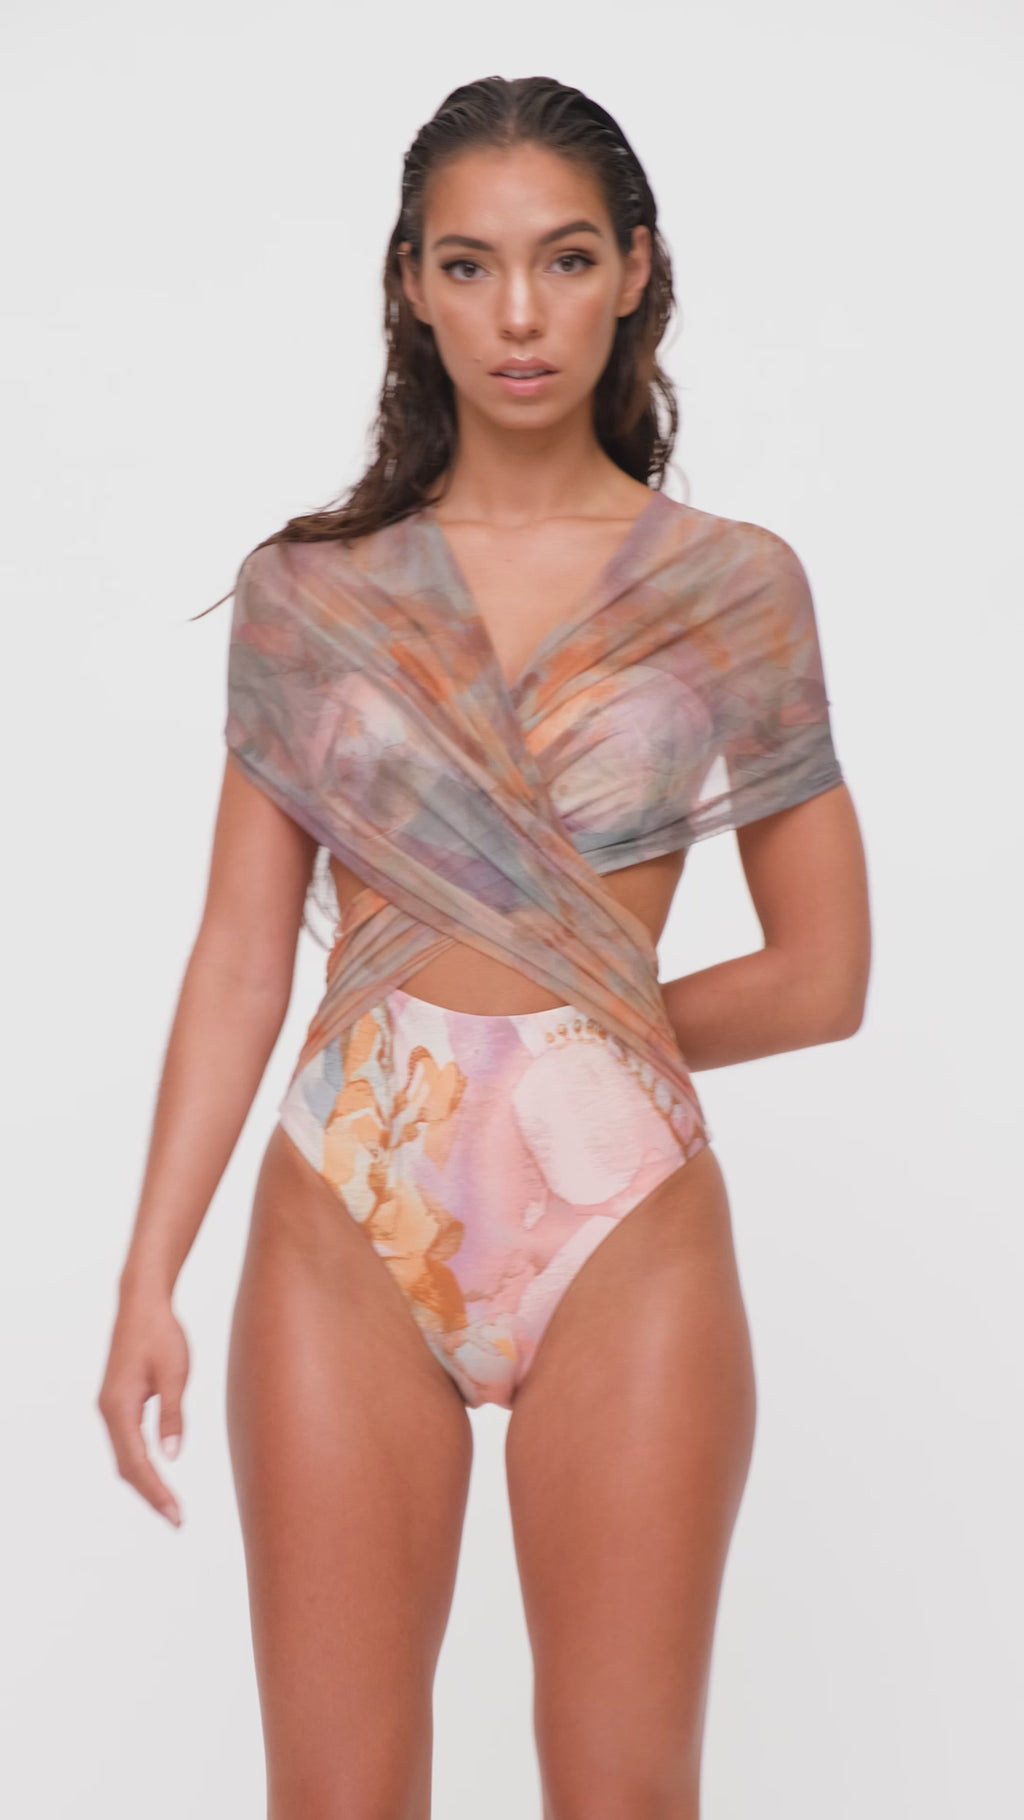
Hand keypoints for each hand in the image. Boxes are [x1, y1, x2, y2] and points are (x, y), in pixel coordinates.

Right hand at [96, 1283, 189, 1527]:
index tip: (176, 1515)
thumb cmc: (161, 1334)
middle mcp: (108, 1411)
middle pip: (126, 1467)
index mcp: (119, 1407)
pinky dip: (140, 1464)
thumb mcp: (175, 1373)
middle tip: (177, 1520)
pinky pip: (126, 1443)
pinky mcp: (118, 1402)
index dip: (157, 1492)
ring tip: (169, 1506)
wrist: (142, 1304)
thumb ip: (172, 1415)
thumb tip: (171, 1457)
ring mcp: (110, 1407)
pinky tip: (157, 1475)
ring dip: (145, 1482)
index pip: (137, 1463)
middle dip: (150, 1495)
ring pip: (124, 1457)